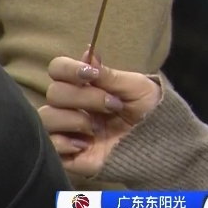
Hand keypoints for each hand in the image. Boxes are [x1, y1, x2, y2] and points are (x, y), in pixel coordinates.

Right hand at [38, 49, 161, 176]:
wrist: (161, 142)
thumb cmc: (149, 110)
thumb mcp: (135, 87)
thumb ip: (108, 74)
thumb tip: (89, 52)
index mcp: (85, 86)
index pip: (58, 69)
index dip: (68, 69)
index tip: (90, 74)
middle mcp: (72, 106)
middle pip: (54, 92)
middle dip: (84, 97)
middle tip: (112, 105)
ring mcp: (68, 130)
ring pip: (46, 117)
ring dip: (74, 119)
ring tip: (98, 129)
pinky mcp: (68, 155)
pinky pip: (48, 145)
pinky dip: (64, 143)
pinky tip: (86, 145)